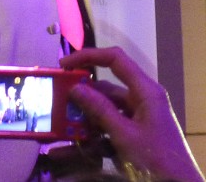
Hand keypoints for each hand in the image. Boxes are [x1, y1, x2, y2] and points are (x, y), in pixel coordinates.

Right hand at [60, 47, 203, 181]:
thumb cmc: (157, 158)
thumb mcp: (124, 134)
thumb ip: (99, 110)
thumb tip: (75, 87)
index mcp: (145, 91)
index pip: (115, 59)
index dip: (88, 56)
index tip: (64, 66)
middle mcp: (142, 100)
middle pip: (105, 88)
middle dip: (80, 95)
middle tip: (57, 101)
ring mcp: (138, 118)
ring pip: (104, 109)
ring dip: (83, 118)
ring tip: (60, 126)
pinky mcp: (135, 134)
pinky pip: (108, 127)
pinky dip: (91, 134)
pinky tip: (72, 146)